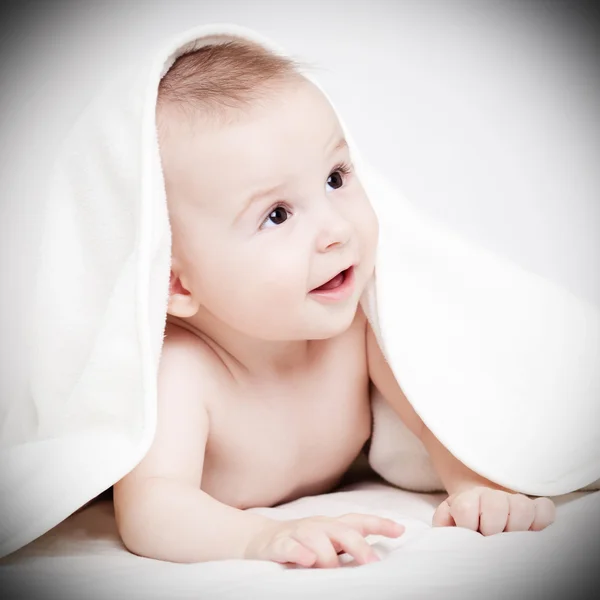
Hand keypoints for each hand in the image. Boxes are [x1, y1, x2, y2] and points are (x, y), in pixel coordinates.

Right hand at [245, 513, 404, 567]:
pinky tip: (307, 560)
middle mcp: (317, 526)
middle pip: (341, 530)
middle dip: (359, 545)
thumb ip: (347, 547)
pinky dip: (299, 553)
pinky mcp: (278, 544)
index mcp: (331, 526)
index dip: (379, 524)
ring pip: (316, 538)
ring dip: (328, 555)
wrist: (260, 540)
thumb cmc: (301, 543)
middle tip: (372, 563)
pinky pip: (290, 547)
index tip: (400, 530)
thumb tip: (377, 557)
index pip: (357, 521)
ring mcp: (297, 533)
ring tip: (335, 570)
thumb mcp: (326, 542)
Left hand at [432, 486, 555, 535]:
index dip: (468, 526)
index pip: (466, 508)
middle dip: (493, 528)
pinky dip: (542, 519)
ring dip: (517, 525)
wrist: (479, 508)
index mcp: (467, 499)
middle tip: (490, 538)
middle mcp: (492, 496)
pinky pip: (546, 509)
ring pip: (523, 506)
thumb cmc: (462, 522)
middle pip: (496, 504)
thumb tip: (451, 530)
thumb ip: (443, 523)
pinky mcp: (535, 508)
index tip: (469, 534)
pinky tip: (531, 530)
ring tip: (509, 537)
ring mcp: (514, 500)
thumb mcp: (447, 522)